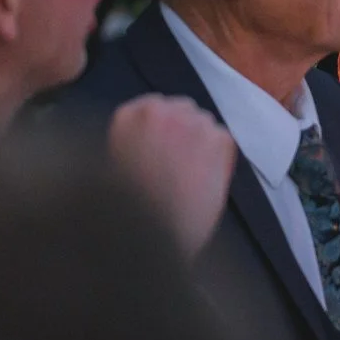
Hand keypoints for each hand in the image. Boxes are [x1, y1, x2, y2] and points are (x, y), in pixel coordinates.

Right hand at [108, 95, 238, 255]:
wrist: (150, 233)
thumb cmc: (126, 207)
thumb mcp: (117, 164)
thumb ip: (136, 142)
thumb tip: (152, 140)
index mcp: (130, 116)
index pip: (153, 106)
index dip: (158, 128)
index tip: (158, 146)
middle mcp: (162, 109)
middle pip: (182, 109)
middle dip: (182, 129)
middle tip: (177, 160)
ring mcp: (195, 122)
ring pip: (204, 122)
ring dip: (200, 140)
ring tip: (190, 173)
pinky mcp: (221, 138)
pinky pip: (222, 139)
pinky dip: (217, 155)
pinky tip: (204, 178)